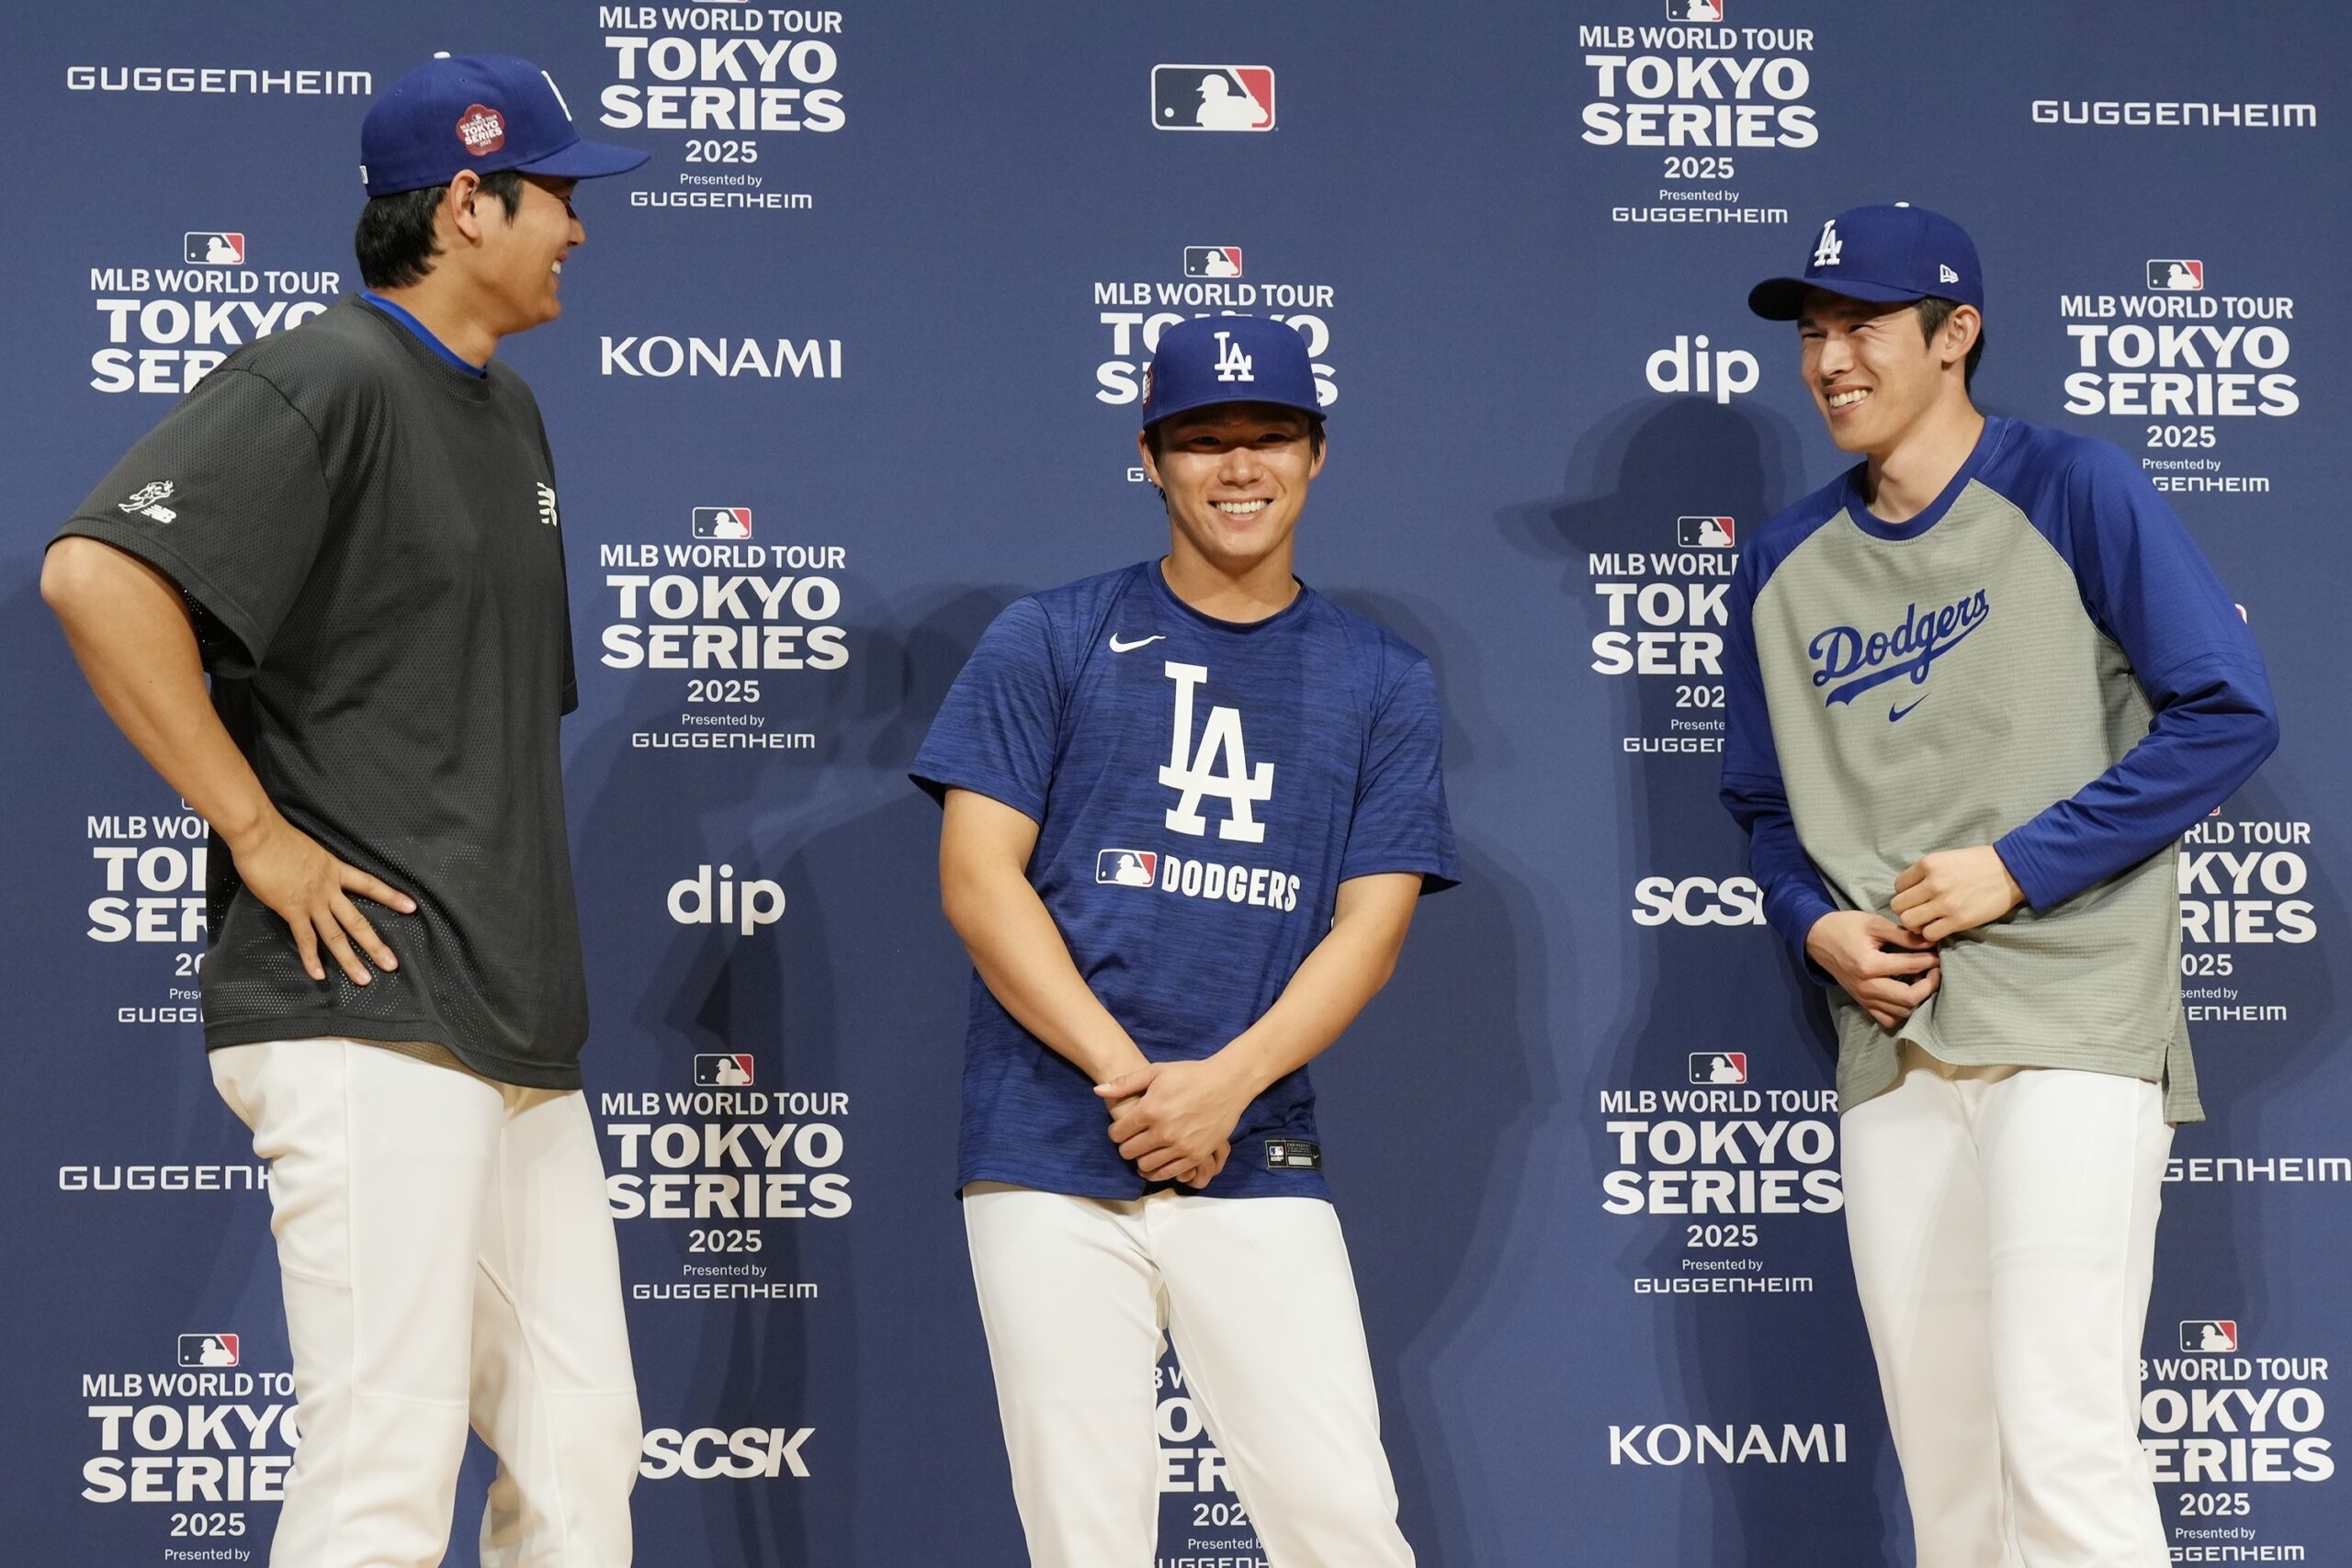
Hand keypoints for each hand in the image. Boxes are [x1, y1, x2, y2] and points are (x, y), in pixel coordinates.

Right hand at [230, 814, 415, 983]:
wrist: (260, 835)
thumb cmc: (278, 837)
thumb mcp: (309, 850)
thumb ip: (315, 868)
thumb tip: (312, 877)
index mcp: (335, 870)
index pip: (370, 885)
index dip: (391, 897)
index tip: (412, 908)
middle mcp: (328, 889)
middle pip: (357, 921)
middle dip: (375, 945)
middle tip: (392, 964)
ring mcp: (311, 901)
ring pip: (336, 936)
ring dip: (350, 960)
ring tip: (364, 979)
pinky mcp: (291, 909)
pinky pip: (305, 938)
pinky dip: (311, 958)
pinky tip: (319, 974)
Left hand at [1099, 1088, 1228, 1187]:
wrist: (1227, 1083)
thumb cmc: (1190, 1075)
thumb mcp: (1156, 1072)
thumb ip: (1125, 1083)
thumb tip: (1097, 1090)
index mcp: (1150, 1110)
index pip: (1118, 1133)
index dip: (1116, 1131)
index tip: (1121, 1128)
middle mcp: (1163, 1132)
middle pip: (1129, 1152)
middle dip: (1126, 1146)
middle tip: (1132, 1139)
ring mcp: (1180, 1146)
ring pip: (1146, 1166)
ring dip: (1141, 1159)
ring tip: (1146, 1149)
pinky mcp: (1196, 1156)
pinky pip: (1168, 1173)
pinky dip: (1159, 1171)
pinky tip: (1158, 1161)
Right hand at [1805, 911, 1939, 1030]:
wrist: (1818, 939)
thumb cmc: (1846, 927)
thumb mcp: (1874, 923)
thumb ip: (1903, 935)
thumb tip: (1929, 942)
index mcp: (1869, 965)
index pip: (1910, 966)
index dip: (1930, 959)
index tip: (1938, 952)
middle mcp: (1867, 986)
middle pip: (1910, 998)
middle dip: (1930, 984)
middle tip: (1935, 970)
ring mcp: (1864, 998)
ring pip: (1902, 1011)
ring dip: (1918, 997)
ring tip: (1921, 979)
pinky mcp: (1863, 1003)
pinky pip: (1888, 1019)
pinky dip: (1902, 1011)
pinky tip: (1905, 994)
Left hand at [1891, 846, 2024, 942]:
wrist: (2011, 871)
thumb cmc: (1980, 863)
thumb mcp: (1948, 858)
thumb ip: (1927, 873)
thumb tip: (1911, 889)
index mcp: (1928, 864)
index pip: (1898, 886)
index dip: (1906, 893)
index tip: (1918, 897)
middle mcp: (1933, 883)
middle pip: (1899, 905)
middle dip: (1907, 910)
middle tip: (1920, 912)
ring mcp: (1945, 902)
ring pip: (1909, 921)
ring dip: (1916, 924)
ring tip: (1927, 922)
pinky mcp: (1958, 920)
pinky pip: (1929, 934)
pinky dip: (1931, 934)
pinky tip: (1940, 929)